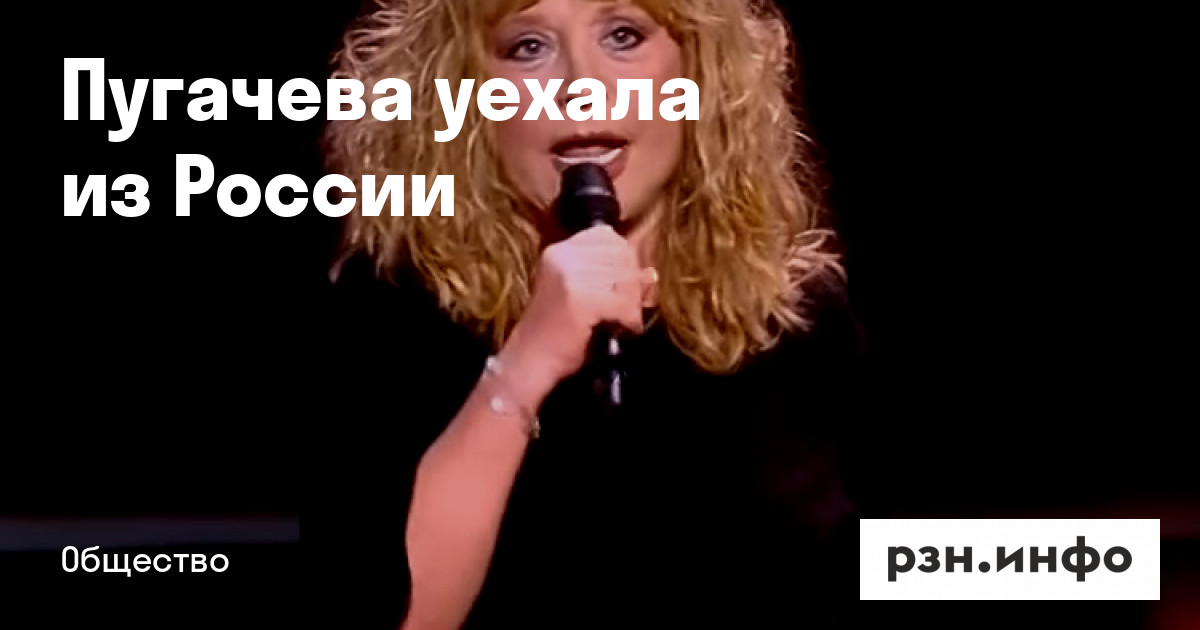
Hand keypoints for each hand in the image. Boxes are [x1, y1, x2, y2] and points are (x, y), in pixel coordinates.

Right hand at [496, 225, 657, 407]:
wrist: (530, 361)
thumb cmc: (556, 330)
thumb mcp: (577, 292)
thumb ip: (608, 276)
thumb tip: (650, 273)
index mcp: (560, 250)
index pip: (608, 237)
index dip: (623, 260)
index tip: (623, 284)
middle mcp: (563, 257)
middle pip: (621, 256)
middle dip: (632, 283)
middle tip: (630, 307)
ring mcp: (569, 276)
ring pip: (625, 279)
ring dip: (633, 303)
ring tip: (626, 319)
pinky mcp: (579, 299)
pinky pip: (622, 303)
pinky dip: (630, 319)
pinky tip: (625, 329)